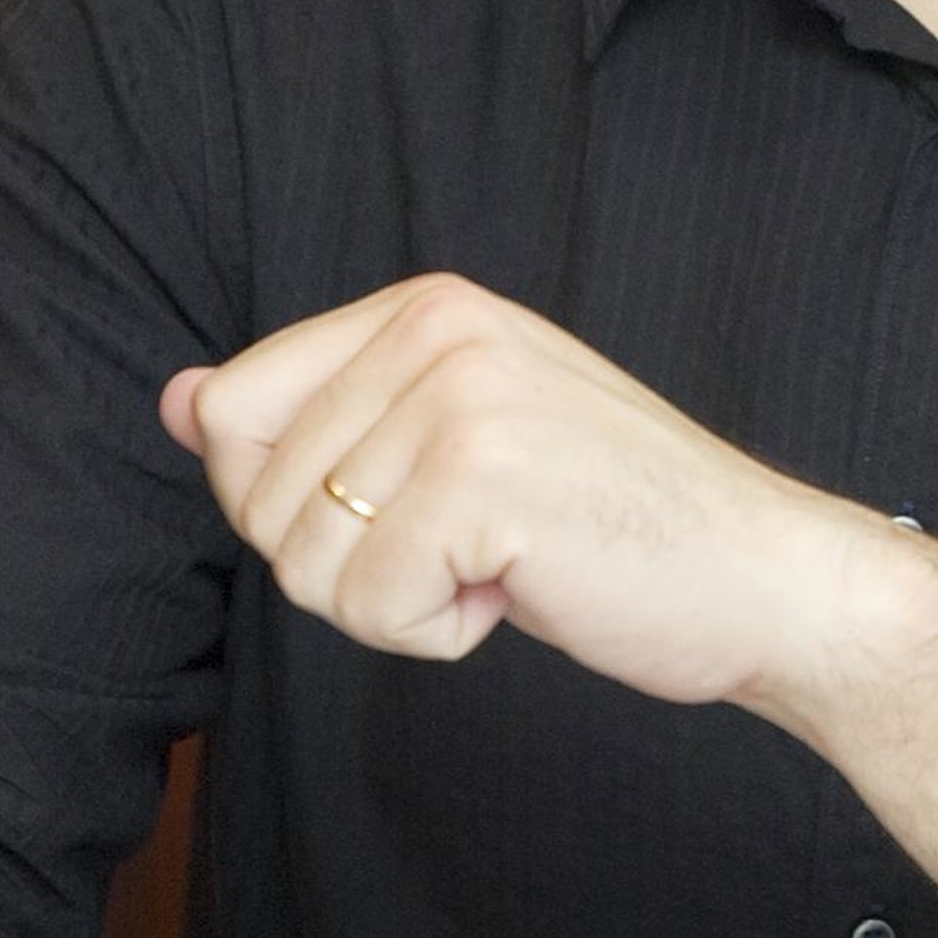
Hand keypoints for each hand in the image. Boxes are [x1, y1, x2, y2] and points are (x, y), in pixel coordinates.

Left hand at [159, 273, 866, 707]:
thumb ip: (318, 413)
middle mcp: (439, 325)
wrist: (759, 573)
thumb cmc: (611, 519)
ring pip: (307, 562)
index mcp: (428, 303)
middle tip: (477, 543)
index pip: (234, 405)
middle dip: (352, 561)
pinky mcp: (484, 479)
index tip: (404, 508)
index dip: (289, 499)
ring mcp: (462, 396)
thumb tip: (178, 400)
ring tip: (505, 560)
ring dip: (399, 601)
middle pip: (261, 499)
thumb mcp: (452, 439)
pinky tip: (522, 588)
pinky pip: (369, 607)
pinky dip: (437, 634)